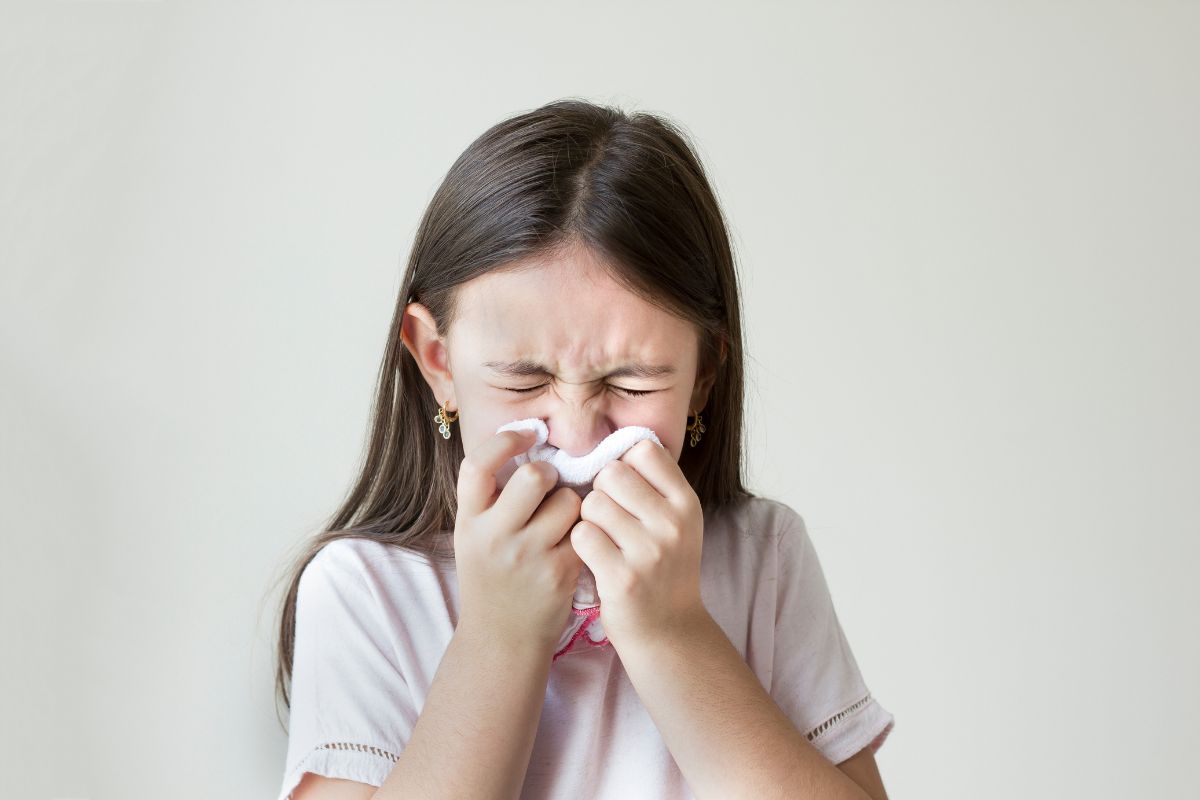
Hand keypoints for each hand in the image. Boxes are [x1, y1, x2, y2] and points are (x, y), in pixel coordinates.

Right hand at [454, 429, 585, 650]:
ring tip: (562, 522)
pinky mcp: (559, 574)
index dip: (504, 440)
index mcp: (469, 522)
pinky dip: (585, 531)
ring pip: (569, 500)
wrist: (501, 639)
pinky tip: (575, 544)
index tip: (526, 434)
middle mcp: (494, 537)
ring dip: (573, 504)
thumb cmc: (492, 578)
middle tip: (549, 486)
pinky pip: (585, 530)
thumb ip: (492, 497)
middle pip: (534, 476)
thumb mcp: (474, 536)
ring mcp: (528, 556)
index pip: (477, 463)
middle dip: (549, 474)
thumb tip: (527, 440)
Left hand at [569, 438, 706, 646]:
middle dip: (602, 491)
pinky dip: (580, 544)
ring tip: (604, 539)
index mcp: (686, 503)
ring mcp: (649, 551)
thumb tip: (618, 442)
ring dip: (588, 519)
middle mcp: (672, 523)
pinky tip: (594, 558)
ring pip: (592, 502)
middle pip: (612, 472)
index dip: (624, 464)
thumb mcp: (678, 523)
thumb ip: (655, 485)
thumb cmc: (665, 569)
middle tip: (610, 518)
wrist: (670, 632)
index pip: (644, 450)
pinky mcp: (621, 577)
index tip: (624, 488)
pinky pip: (581, 535)